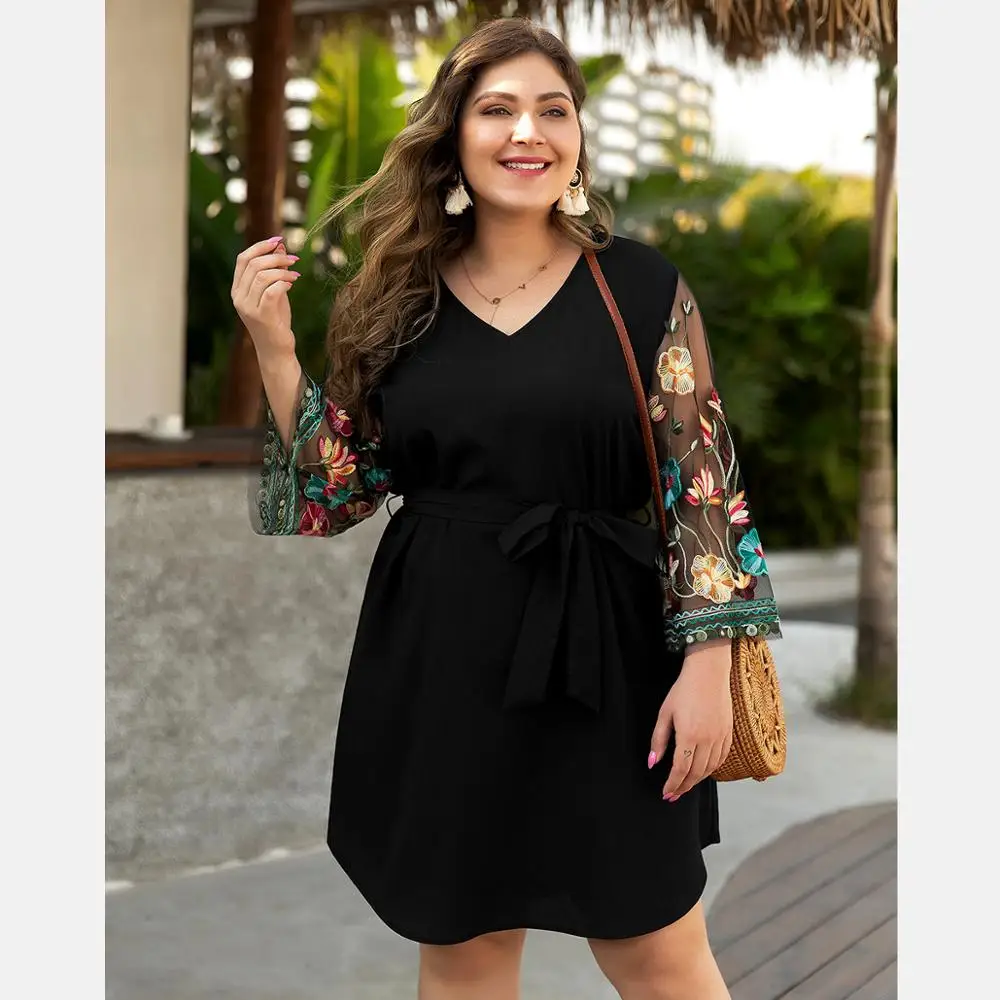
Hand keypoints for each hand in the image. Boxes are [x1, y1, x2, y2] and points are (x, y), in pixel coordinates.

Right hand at [231, 236, 300, 360]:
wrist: (276, 350)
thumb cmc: (276, 321)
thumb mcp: (275, 291)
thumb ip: (275, 270)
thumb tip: (279, 245)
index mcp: (238, 289)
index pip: (243, 259)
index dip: (260, 246)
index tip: (279, 240)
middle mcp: (239, 297)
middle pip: (253, 264)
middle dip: (276, 257)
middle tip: (293, 259)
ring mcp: (248, 307)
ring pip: (262, 276)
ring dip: (282, 270)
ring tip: (295, 273)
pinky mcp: (261, 316)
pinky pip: (271, 291)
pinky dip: (284, 283)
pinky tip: (293, 283)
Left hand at [649, 640, 733, 799]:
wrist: (709, 672)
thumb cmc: (683, 690)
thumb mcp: (665, 713)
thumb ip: (658, 740)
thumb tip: (652, 763)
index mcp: (689, 736)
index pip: (680, 770)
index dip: (673, 785)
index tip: (666, 793)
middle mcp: (707, 740)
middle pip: (696, 773)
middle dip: (683, 787)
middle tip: (673, 795)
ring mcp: (720, 737)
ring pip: (710, 769)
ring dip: (697, 781)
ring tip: (685, 786)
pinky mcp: (729, 733)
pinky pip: (721, 759)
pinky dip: (712, 770)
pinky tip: (703, 772)